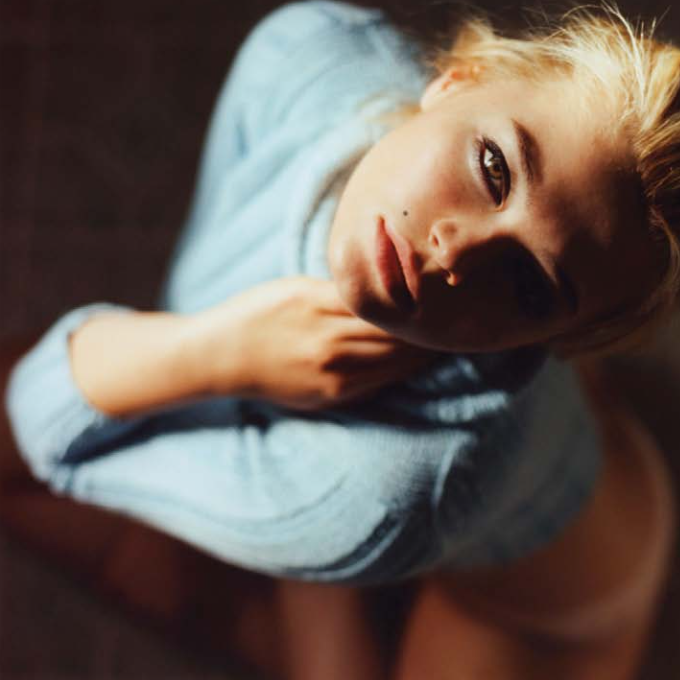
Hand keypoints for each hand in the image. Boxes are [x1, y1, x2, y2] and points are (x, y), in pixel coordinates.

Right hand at [200, 276, 438, 409]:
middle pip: (398, 334)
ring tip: (447, 335)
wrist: (221, 359)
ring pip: (395, 361)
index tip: (442, 289)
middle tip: (458, 314)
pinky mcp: (333, 396)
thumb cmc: (261, 313)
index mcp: (321, 306)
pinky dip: (402, 368)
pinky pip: (381, 381)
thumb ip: (343, 290)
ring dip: (422, 350)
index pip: (385, 303)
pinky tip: (417, 358)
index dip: (418, 299)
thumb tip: (393, 283)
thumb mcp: (299, 288)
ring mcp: (334, 374)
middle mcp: (331, 342)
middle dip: (428, 326)